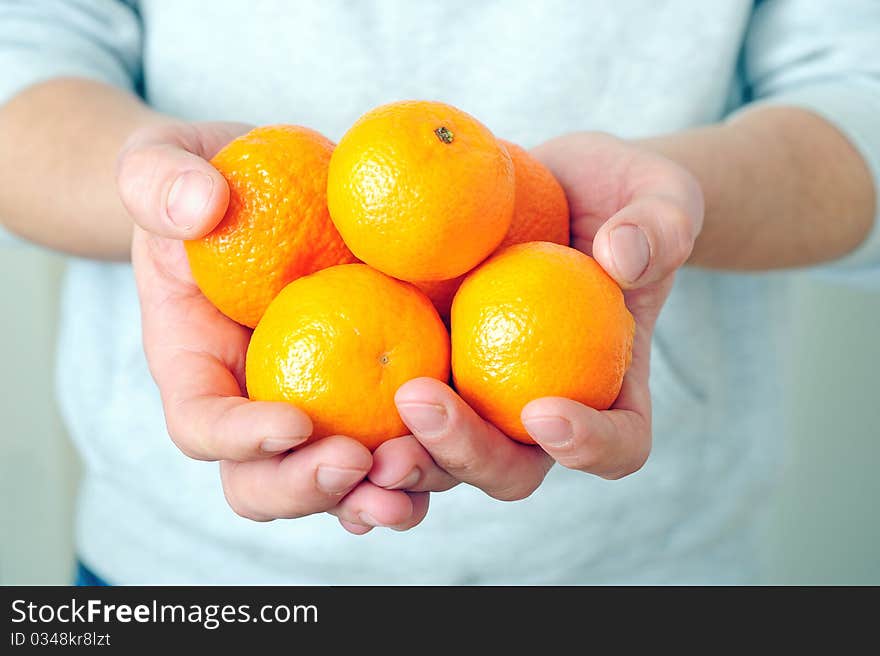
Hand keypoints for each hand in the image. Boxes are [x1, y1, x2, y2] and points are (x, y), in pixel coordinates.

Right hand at [121, 122, 427, 532]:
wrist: (268, 188)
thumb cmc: (209, 180)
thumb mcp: (167, 162)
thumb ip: (162, 180)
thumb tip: (199, 205)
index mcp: (195, 365)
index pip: (201, 425)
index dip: (241, 440)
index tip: (296, 421)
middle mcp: (253, 404)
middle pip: (262, 485)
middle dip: (308, 489)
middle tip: (357, 463)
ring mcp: (317, 404)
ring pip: (335, 486)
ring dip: (376, 494)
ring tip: (414, 474)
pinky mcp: (374, 392)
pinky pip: (396, 446)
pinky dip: (425, 461)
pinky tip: (456, 446)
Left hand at [369, 132, 703, 504]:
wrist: (561, 187)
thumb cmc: (620, 196)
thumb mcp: (658, 196)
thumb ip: (658, 226)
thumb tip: (620, 257)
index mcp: (612, 387)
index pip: (619, 443)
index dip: (589, 446)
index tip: (545, 410)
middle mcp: (543, 409)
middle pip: (514, 469)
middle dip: (468, 454)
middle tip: (420, 402)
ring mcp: (482, 397)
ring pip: (444, 459)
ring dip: (402, 457)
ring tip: (355, 432)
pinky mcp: (432, 368)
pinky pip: (397, 409)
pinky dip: (361, 423)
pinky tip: (311, 407)